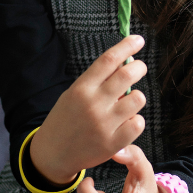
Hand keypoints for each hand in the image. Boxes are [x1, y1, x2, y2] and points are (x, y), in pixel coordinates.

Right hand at [29, 35, 147, 182]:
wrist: (53, 153)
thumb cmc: (66, 119)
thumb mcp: (74, 94)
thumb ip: (97, 80)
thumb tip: (126, 61)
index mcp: (81, 88)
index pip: (108, 60)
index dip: (126, 46)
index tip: (138, 39)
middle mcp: (93, 103)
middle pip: (127, 75)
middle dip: (139, 67)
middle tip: (139, 68)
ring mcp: (104, 124)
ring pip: (138, 99)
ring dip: (136, 97)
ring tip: (127, 102)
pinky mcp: (113, 143)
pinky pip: (138, 123)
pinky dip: (136, 120)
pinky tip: (126, 122)